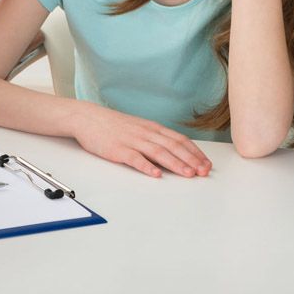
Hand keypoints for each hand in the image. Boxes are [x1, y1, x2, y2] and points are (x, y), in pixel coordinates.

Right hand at [71, 103, 211, 177]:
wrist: (87, 118)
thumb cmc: (113, 125)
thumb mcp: (138, 128)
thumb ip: (155, 138)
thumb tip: (175, 152)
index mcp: (152, 128)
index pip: (179, 139)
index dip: (195, 152)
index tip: (206, 164)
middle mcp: (145, 133)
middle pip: (172, 146)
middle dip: (191, 160)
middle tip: (204, 172)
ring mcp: (131, 140)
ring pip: (158, 152)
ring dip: (175, 164)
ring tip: (188, 174)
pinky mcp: (117, 149)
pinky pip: (134, 158)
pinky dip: (146, 166)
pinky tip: (156, 174)